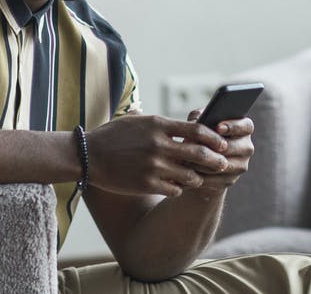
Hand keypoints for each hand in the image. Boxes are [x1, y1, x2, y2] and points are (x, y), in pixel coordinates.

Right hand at [84, 114, 229, 196]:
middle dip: (216, 160)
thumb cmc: (112, 136)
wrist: (87, 156)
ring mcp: (153, 166)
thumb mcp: (136, 120)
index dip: (214, 137)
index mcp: (158, 125)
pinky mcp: (147, 184)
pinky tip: (177, 186)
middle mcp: (159, 145)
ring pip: (190, 175)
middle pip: (200, 153)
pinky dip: (180, 188)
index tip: (222, 142)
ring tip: (199, 177)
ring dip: (198, 177)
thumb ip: (160, 122)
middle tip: (223, 163)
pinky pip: (175, 190)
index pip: (197, 130)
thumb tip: (182, 121)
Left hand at [184, 109, 254, 195]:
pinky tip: (190, 170)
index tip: (219, 127)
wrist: (200, 163)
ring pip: (225, 164)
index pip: (246, 126)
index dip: (234, 126)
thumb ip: (200, 116)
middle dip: (216, 147)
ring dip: (206, 162)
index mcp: (244, 129)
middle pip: (236, 147)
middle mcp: (246, 147)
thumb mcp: (200, 124)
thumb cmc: (202, 137)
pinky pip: (217, 179)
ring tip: (189, 158)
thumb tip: (196, 119)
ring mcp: (240, 165)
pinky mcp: (230, 180)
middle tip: (199, 146)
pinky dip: (202, 175)